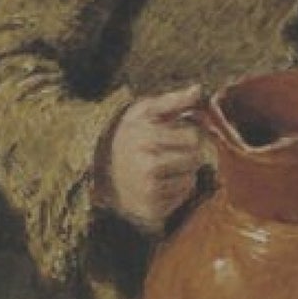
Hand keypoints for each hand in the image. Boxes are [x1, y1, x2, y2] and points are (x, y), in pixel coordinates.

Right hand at [98, 85, 206, 230]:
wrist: (99, 170)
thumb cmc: (130, 135)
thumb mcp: (145, 111)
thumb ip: (173, 100)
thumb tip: (198, 89)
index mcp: (146, 138)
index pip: (193, 137)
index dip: (191, 132)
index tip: (180, 132)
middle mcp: (147, 166)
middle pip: (196, 159)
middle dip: (190, 153)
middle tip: (173, 150)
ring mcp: (149, 191)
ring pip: (191, 179)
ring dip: (184, 171)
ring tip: (164, 165)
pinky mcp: (152, 209)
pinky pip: (182, 197)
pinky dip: (177, 189)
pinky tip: (160, 181)